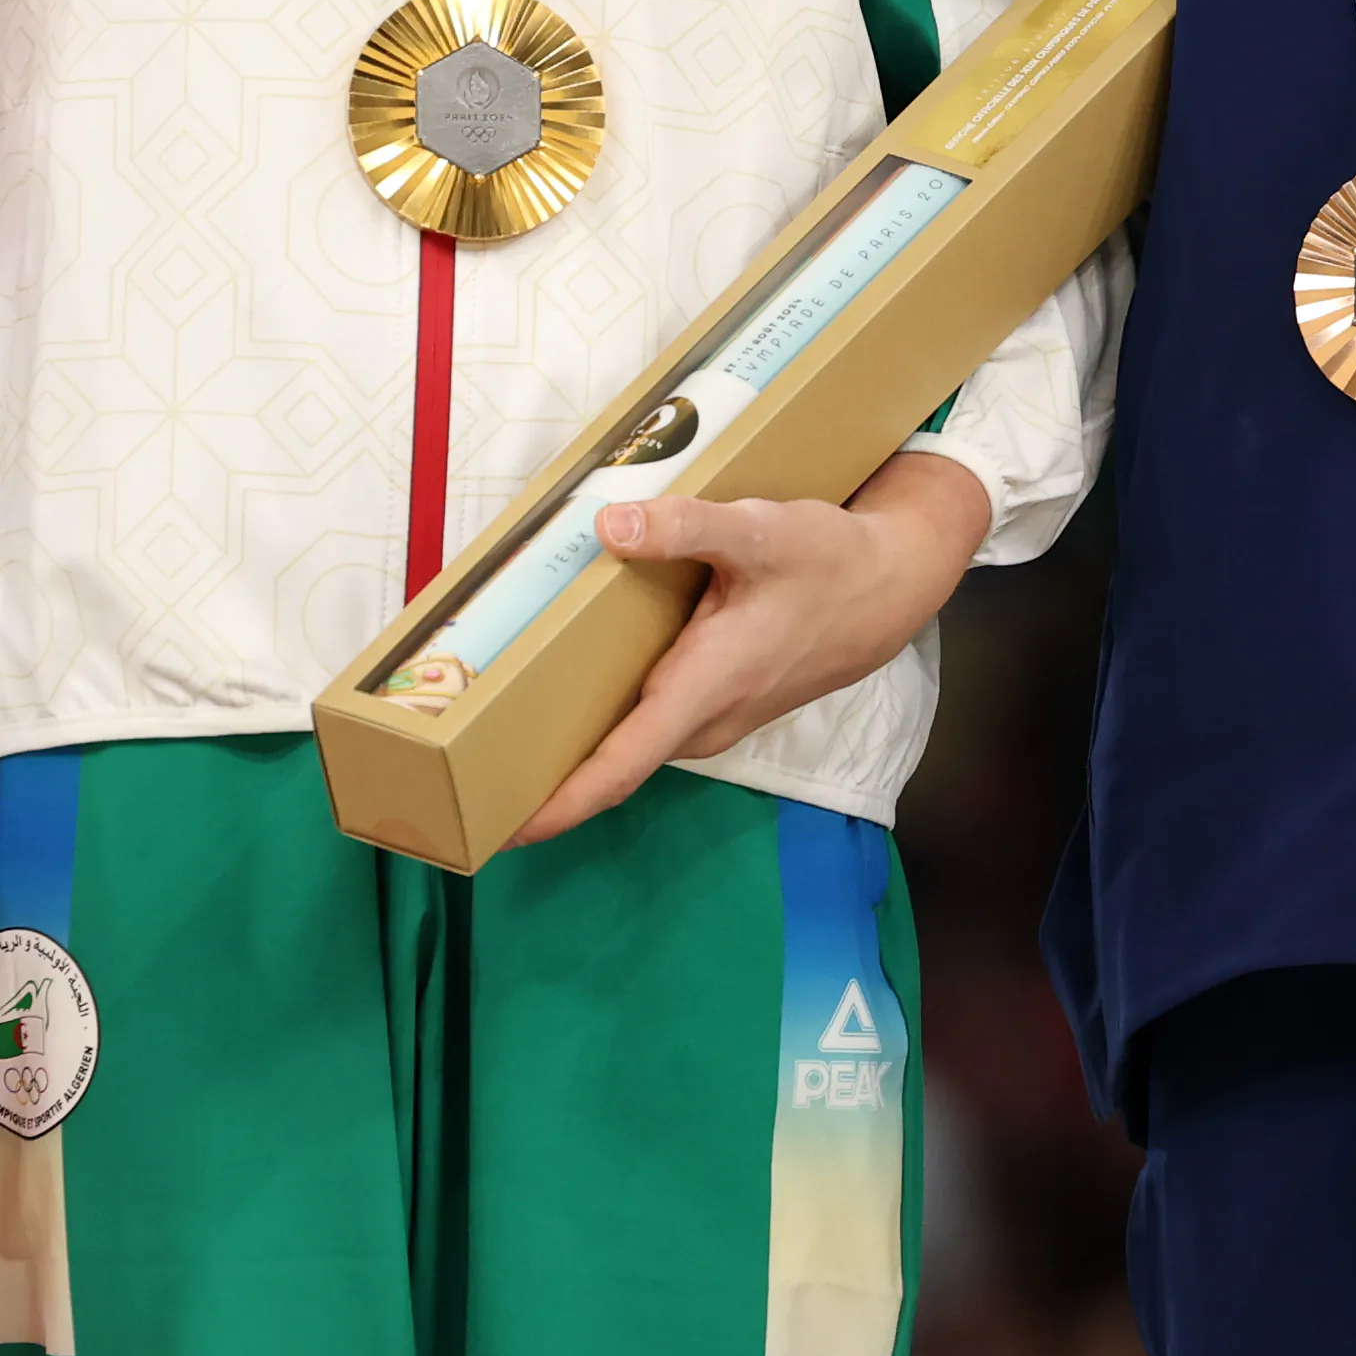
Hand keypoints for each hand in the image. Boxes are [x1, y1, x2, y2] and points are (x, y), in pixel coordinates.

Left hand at [511, 450, 991, 846]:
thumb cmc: (826, 562)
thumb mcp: (760, 530)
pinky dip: (602, 725)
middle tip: (466, 774)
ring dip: (570, 752)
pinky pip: (646, 727)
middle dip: (542, 780)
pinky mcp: (716, 703)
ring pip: (627, 747)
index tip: (501, 829)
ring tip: (496, 735)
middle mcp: (702, 719)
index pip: (618, 767)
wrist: (889, 585)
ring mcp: (710, 718)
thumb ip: (684, 526)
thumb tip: (608, 526)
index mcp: (702, 690)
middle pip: (609, 767)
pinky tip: (565, 693)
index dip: (558, 803)